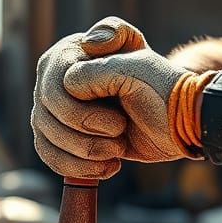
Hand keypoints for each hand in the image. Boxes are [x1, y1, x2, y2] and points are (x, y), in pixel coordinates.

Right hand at [32, 16, 188, 179]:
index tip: (119, 121)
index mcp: (69, 54)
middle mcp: (55, 78)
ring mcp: (56, 108)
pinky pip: (52, 158)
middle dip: (85, 137)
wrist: (176, 116)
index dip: (82, 114)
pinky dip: (79, 168)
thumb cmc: (159, 86)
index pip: (53, 92)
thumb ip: (97, 67)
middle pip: (45, 119)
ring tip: (118, 150)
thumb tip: (69, 75)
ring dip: (86, 153)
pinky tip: (109, 166)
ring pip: (46, 140)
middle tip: (120, 135)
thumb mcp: (136, 65)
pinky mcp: (64, 135)